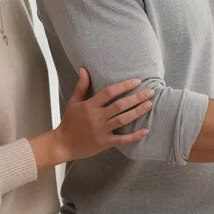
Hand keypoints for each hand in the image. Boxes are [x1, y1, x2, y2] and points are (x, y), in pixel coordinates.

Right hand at [38, 67, 153, 164]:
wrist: (63, 144)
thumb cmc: (69, 122)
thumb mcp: (74, 102)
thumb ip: (81, 86)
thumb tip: (84, 69)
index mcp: (89, 106)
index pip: (109, 92)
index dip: (124, 86)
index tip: (137, 81)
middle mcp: (96, 117)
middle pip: (120, 105)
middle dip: (137, 98)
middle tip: (150, 92)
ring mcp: (101, 130)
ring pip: (123, 120)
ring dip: (138, 112)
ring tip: (149, 105)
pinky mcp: (104, 143)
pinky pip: (122, 139)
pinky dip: (134, 136)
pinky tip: (145, 131)